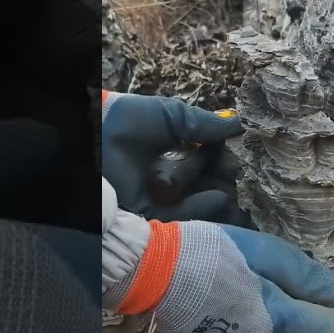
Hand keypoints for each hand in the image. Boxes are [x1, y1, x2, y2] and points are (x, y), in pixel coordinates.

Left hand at [100, 91, 245, 221]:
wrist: (91, 142)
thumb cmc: (125, 122)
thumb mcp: (168, 115)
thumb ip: (202, 123)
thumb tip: (239, 125)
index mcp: (173, 151)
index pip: (208, 158)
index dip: (225, 155)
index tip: (241, 151)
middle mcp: (171, 176)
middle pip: (209, 180)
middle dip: (227, 175)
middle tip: (242, 170)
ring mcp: (164, 198)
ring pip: (202, 200)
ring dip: (222, 192)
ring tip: (235, 184)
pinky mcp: (155, 217)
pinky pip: (186, 216)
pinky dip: (204, 208)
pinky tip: (220, 196)